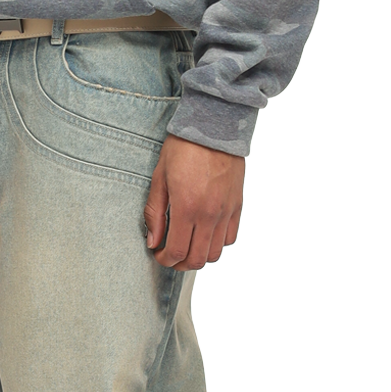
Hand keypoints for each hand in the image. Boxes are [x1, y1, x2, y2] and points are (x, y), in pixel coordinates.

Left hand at [143, 135, 243, 270]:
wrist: (214, 127)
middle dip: (181, 263)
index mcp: (187, 207)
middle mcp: (210, 214)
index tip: (158, 254)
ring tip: (187, 245)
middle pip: (198, 259)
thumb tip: (153, 241)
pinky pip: (230, 237)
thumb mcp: (160, 178)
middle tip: (170, 255)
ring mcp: (226, 211)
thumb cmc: (183, 148)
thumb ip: (155, 213)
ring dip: (199, 256)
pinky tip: (204, 233)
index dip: (165, 260)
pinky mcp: (237, 205)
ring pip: (216, 253)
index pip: (177, 251)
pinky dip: (217, 243)